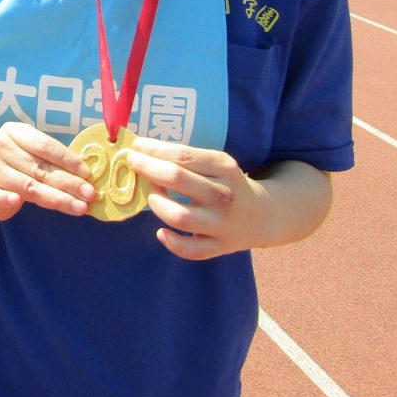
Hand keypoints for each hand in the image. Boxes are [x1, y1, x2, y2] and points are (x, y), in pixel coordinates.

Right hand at [0, 122, 94, 220]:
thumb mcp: (29, 154)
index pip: (44, 146)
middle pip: (40, 168)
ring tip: (79, 207)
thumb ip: (50, 160)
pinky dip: (6, 199)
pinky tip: (16, 202)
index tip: (87, 174)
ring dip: (56, 198)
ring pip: (29, 186)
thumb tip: (85, 174)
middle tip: (89, 194)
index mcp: (13, 131)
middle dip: (69, 183)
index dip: (67, 160)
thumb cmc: (14, 165)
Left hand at [126, 137, 266, 259]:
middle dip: (148, 169)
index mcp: (225, 168)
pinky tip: (161, 232)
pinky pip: (191, 250)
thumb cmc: (227, 184)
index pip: (182, 156)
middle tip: (133, 162)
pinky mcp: (220, 246)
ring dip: (158, 203)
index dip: (154, 150)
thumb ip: (186, 159)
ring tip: (152, 196)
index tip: (137, 146)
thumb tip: (143, 151)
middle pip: (178, 179)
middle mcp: (225, 195)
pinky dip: (172, 242)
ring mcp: (222, 223)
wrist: (263, 216)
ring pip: (180, 216)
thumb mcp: (217, 164)